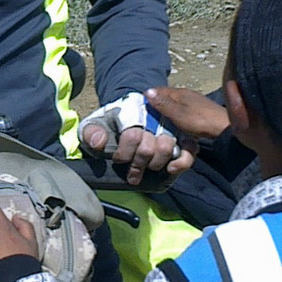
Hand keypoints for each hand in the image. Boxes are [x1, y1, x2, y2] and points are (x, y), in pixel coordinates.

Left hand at [78, 107, 193, 189]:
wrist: (129, 117)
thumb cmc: (111, 125)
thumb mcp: (96, 125)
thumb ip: (92, 132)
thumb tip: (99, 142)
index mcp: (132, 112)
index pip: (131, 136)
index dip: (124, 153)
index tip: (118, 159)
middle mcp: (153, 118)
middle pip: (149, 147)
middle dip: (138, 162)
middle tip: (132, 169)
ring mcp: (169, 128)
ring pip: (167, 148)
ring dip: (155, 163)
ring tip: (147, 168)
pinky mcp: (182, 140)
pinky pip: (189, 151)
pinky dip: (181, 162)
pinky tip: (170, 169)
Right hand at [144, 86, 228, 142]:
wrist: (225, 128)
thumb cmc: (201, 121)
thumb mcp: (178, 114)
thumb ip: (163, 104)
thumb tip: (147, 91)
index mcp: (179, 93)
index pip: (158, 90)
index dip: (148, 98)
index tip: (139, 109)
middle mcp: (185, 95)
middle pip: (165, 99)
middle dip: (156, 107)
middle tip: (147, 120)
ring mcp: (193, 103)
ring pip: (173, 106)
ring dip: (166, 113)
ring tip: (159, 125)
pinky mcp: (198, 112)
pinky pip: (181, 113)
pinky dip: (175, 118)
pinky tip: (175, 126)